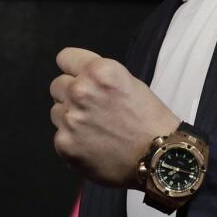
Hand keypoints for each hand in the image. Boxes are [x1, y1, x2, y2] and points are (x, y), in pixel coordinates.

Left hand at [49, 47, 178, 187]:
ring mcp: (70, 118)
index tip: (77, 78)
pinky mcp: (64, 144)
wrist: (160, 158)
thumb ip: (100, 78)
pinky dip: (73, 141)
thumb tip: (77, 78)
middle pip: (57, 85)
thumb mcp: (130, 83)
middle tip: (91, 109)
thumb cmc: (150, 120)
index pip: (65, 58)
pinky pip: (60, 136)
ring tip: (95, 130)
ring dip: (70, 118)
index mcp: (99, 71)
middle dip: (70, 94)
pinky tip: (93, 147)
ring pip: (56, 111)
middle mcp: (80, 91)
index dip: (72, 69)